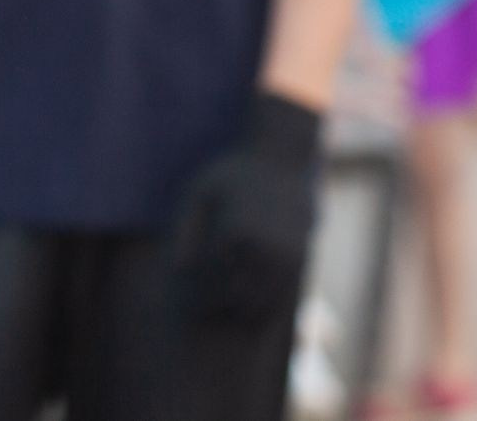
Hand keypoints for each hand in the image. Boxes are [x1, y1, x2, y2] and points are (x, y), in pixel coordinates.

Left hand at [168, 93, 321, 322]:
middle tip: (199, 314)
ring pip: (262, 301)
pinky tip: (248, 311)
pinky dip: (265, 308)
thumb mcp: (199, 193)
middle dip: (217, 306)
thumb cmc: (231, 174)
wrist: (280, 161)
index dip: (195, 291)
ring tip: (222, 315)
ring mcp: (286, 255)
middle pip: (236, 293)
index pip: (211, 276)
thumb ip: (186, 230)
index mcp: (236, 230)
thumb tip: (175, 270)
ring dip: (241, 313)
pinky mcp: (300, 258)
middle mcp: (265, 246)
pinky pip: (282, 294)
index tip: (183, 299)